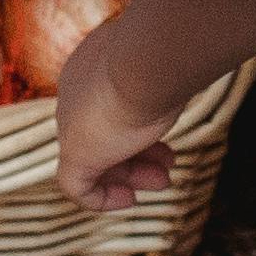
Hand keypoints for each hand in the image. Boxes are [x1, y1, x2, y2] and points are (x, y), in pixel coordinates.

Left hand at [52, 34, 179, 211]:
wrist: (148, 60)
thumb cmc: (162, 56)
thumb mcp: (162, 61)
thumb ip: (161, 67)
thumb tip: (184, 63)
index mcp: (90, 66)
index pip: (107, 103)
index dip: (137, 124)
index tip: (164, 137)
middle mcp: (75, 92)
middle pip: (103, 132)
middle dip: (139, 153)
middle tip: (168, 166)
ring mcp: (71, 124)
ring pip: (95, 158)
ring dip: (132, 173)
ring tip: (162, 182)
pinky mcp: (74, 154)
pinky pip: (78, 187)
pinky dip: (102, 198)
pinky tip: (130, 199)